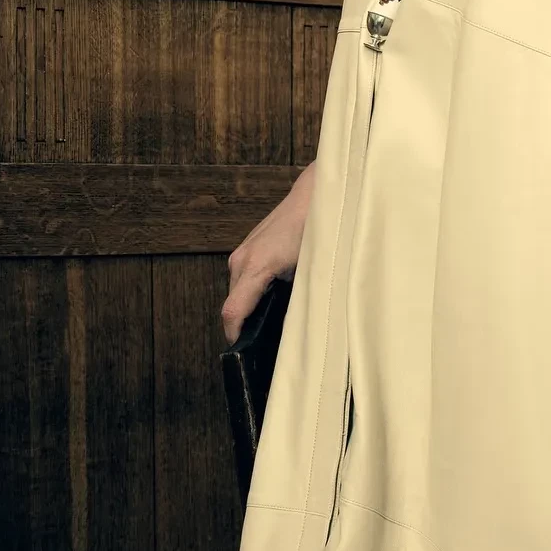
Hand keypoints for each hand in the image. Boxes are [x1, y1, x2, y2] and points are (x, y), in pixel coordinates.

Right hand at [222, 161, 316, 342]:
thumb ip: (299, 297)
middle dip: (247, 325)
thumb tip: (296, 324)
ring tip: (276, 320)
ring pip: (240, 293)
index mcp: (254, 266)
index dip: (236, 336)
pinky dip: (256, 292)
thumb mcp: (312, 270)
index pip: (233, 312)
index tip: (245, 355)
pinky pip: (245, 280)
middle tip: (269, 343)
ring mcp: (242, 253)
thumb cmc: (318, 230)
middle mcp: (241, 260)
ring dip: (253, 307)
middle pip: (235, 306)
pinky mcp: (248, 249)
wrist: (317, 196)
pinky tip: (278, 295)